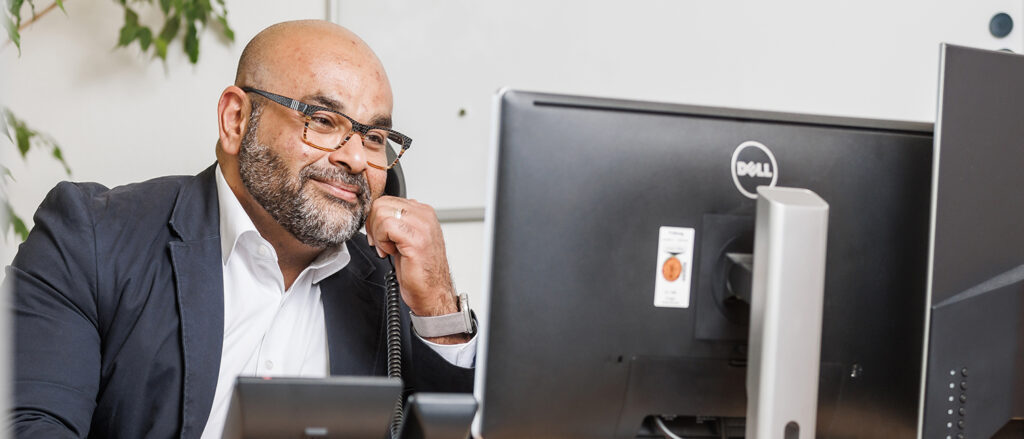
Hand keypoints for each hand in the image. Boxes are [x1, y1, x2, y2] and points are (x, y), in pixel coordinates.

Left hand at [365, 196, 458, 317]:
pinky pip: (386, 226)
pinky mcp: (416, 239)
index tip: (380, 237)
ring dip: (378, 234)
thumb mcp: (405, 238)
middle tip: (382, 244)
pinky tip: (392, 252)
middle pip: (381, 203)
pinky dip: (382, 241)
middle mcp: (424, 215)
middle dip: (373, 225)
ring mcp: (422, 225)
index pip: (386, 200)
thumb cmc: (419, 270)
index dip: (375, 219)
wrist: (432, 292)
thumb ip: (395, 221)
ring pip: (381, 212)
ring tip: (389, 249)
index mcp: (422, 212)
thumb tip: (373, 214)